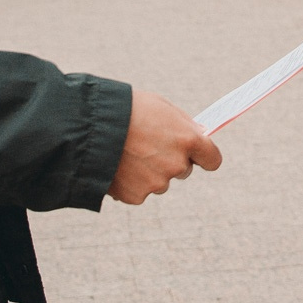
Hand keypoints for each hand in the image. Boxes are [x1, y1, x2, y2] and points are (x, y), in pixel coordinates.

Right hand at [106, 90, 221, 204]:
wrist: (90, 127)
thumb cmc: (128, 110)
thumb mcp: (161, 107)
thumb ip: (183, 124)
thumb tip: (199, 135)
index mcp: (188, 140)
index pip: (213, 159)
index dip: (205, 156)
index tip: (200, 155)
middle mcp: (177, 164)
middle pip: (184, 170)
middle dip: (171, 161)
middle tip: (149, 146)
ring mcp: (157, 183)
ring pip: (160, 181)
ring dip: (150, 172)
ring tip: (128, 153)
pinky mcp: (137, 196)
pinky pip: (140, 191)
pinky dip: (131, 182)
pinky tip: (118, 165)